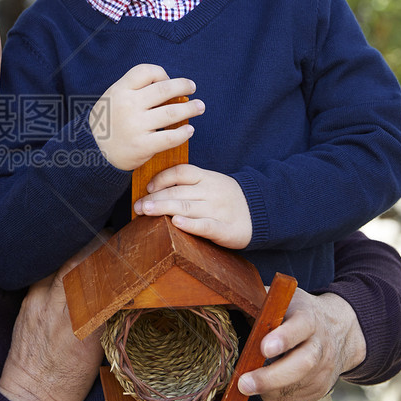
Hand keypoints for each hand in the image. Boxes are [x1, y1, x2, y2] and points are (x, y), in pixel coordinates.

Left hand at [0, 245, 103, 400]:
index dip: (115, 259)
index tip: (126, 249)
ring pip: (59, 264)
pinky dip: (58, 265)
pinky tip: (67, 263)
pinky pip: (44, 274)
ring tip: (91, 245)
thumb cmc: (67, 382)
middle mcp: (57, 307)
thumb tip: (118, 292)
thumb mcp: (97, 352)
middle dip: (95, 246)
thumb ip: (104, 318)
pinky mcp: (26, 303)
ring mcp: (37, 302)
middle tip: (110, 238)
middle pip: (78, 262)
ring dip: (76, 251)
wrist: (29, 395)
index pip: (101, 278)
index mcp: (81, 323)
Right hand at [90, 65, 203, 170]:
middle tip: (193, 88)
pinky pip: (170, 137)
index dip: (162, 73)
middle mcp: (128, 105)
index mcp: (119, 90)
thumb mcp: (112, 99)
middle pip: (164, 89)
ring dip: (190, 108)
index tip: (168, 81)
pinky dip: (183, 133)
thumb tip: (168, 85)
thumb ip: (133, 90)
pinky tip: (189, 130)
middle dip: (183, 86)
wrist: (92, 152)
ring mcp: (135, 126)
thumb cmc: (108, 123)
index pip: (146, 71)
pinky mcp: (142, 146)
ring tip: (199, 107)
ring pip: (172, 112)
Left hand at [137, 164, 251, 248]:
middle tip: (137, 206)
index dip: (162, 178)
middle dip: (155, 199)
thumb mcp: (211, 184)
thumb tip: (155, 190)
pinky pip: (206, 225)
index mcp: (207, 178)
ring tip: (146, 211)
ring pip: (187, 207)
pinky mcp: (225, 229)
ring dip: (164, 209)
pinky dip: (191, 224)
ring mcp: (218, 210)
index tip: (148, 188)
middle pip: (178, 192)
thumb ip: (188, 185)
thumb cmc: (227, 199)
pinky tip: (177, 223)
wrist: (262, 211)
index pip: (181, 172)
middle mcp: (211, 192)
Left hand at [238, 287, 366, 400]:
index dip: (284, 338)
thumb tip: (221, 298)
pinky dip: (276, 397)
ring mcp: (324, 368)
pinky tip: (264, 390)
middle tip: (244, 384)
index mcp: (308, 318)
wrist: (338, 330)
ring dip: (269, 390)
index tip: (264, 348)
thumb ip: (256, 300)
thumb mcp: (282, 299)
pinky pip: (297, 398)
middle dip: (272, 377)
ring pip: (299, 385)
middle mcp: (320, 344)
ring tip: (247, 388)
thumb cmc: (297, 313)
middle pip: (303, 363)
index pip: (300, 327)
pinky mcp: (321, 387)